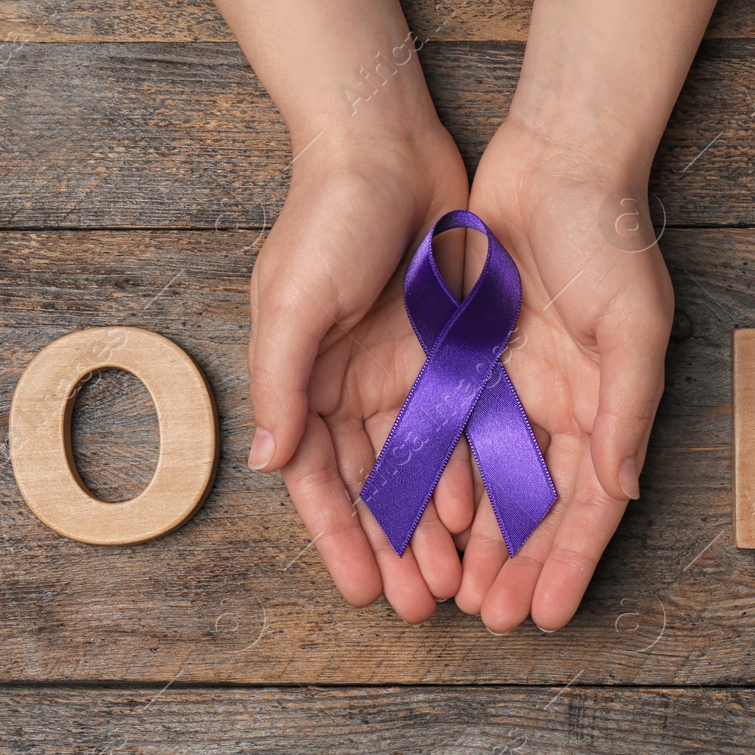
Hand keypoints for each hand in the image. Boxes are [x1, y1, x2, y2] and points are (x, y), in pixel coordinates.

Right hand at [248, 121, 476, 623]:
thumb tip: (270, 464)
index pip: (320, 483)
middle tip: (419, 607)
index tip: (362, 596)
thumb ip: (281, 384)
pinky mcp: (447, 349)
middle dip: (394, 549)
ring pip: (420, 467)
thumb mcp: (292, 305)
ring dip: (435, 523)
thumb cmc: (326, 223)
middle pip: (373, 488)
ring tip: (457, 577)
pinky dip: (468, 468)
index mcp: (304, 384)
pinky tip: (484, 512)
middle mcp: (349, 388)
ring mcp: (401, 371)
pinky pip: (460, 423)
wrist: (386, 147)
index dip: (341, 541)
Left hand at [453, 115, 673, 631]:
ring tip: (446, 588)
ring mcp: (508, 384)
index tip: (547, 616)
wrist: (555, 160)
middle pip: (532, 504)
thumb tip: (621, 492)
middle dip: (512, 564)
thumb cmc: (609, 240)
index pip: (586, 505)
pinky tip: (417, 517)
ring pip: (483, 478)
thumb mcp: (634, 325)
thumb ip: (627, 410)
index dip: (568, 563)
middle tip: (487, 618)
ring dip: (468, 535)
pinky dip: (436, 474)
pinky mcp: (464, 357)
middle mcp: (556, 406)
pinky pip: (446, 429)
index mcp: (603, 407)